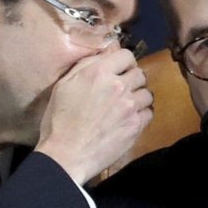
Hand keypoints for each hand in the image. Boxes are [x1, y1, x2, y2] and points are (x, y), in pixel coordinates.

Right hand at [35, 48, 152, 184]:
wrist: (66, 155)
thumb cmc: (58, 120)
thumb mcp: (64, 85)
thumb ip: (86, 64)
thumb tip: (106, 52)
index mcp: (99, 72)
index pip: (126, 55)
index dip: (123, 62)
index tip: (118, 70)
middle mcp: (119, 86)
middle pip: (139, 74)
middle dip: (131, 79)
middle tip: (121, 90)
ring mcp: (130, 106)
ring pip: (147, 93)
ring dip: (138, 97)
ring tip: (126, 105)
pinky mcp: (136, 125)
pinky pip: (149, 112)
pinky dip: (141, 114)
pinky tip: (129, 119)